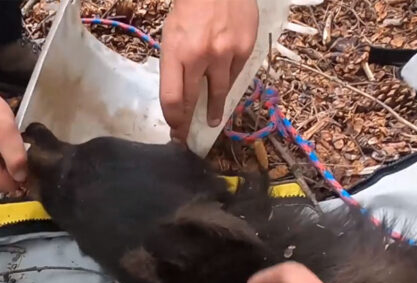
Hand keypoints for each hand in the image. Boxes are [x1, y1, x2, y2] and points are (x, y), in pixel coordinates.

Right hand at [0, 77, 26, 191]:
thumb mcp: (5, 128)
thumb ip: (15, 155)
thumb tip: (22, 177)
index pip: (9, 186)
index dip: (22, 174)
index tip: (27, 156)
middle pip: (1, 183)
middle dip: (12, 169)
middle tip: (15, 146)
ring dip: (4, 164)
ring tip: (5, 143)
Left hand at [160, 0, 258, 141]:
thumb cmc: (190, 9)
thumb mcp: (171, 36)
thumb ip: (175, 65)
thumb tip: (180, 96)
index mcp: (175, 51)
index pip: (172, 98)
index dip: (174, 119)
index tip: (175, 129)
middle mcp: (199, 56)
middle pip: (192, 101)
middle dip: (188, 123)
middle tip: (186, 136)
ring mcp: (225, 53)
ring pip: (219, 92)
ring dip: (214, 110)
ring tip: (213, 121)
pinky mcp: (244, 48)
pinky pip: (236, 75)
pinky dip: (229, 82)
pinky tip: (226, 83)